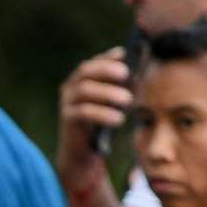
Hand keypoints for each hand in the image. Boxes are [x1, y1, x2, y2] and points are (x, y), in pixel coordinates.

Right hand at [56, 46, 133, 181]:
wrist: (83, 152)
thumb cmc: (101, 124)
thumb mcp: (112, 103)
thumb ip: (122, 88)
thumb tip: (139, 75)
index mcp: (81, 79)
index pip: (93, 62)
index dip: (107, 57)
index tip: (124, 54)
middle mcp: (70, 87)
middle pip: (85, 70)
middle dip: (106, 69)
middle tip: (126, 74)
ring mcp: (67, 102)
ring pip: (85, 90)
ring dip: (108, 92)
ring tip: (128, 100)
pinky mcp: (67, 118)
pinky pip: (84, 111)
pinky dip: (103, 113)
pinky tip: (119, 119)